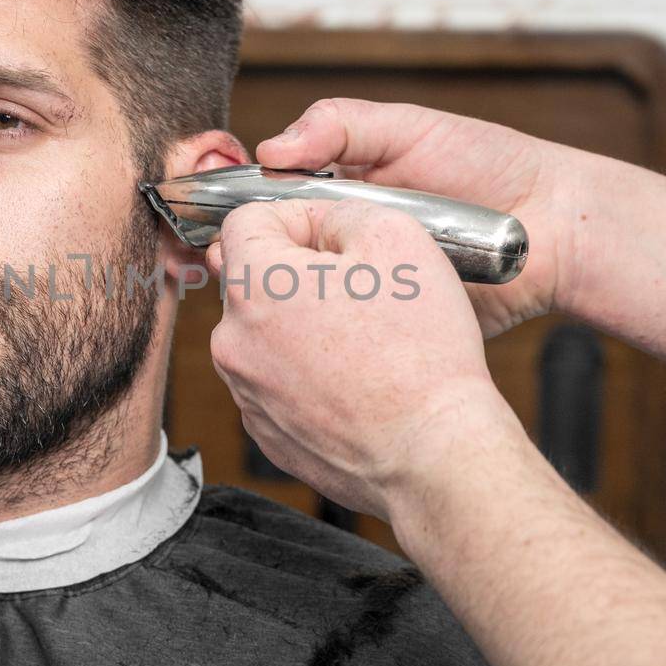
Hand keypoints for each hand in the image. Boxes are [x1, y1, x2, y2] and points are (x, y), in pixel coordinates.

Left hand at [204, 197, 524, 519]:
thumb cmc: (419, 351)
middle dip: (300, 273)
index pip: (245, 220)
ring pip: (267, 334)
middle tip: (361, 289)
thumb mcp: (395, 237)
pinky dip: (309, 374)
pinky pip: (280, 382)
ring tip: (366, 341)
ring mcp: (246, 394)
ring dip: (304, 325)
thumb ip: (339, 211)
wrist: (433, 453)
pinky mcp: (267, 433)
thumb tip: (319, 224)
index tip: (335, 237)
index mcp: (252, 285)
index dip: (296, 217)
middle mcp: (232, 341)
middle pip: (254, 280)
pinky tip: (357, 381)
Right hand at [256, 97, 588, 337]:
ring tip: (267, 297)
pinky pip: (351, 337)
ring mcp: (369, 288)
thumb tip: (272, 150)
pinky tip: (311, 334)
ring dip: (286, 303)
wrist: (556, 228)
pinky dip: (330, 336)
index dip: (242, 217)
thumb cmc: (490, 166)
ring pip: (307, 302)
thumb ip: (340, 126)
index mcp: (343, 194)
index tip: (220, 223)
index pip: (272, 206)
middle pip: (279, 259)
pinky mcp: (393, 328)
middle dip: (253, 263)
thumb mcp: (409, 129)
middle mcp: (348, 243)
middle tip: (232, 264)